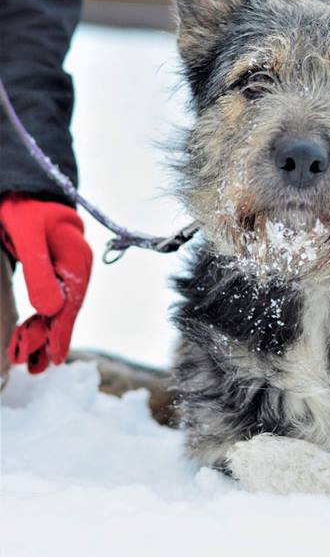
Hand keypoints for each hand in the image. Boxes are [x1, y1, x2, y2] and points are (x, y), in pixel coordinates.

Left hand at [0, 196, 91, 372]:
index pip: (71, 303)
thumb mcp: (27, 235)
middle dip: (50, 339)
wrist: (25, 188)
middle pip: (66, 310)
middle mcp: (76, 266)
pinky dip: (44, 319)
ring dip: (46, 333)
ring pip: (60, 308)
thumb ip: (38, 271)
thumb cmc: (25, 208)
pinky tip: (37, 332)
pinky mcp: (56, 269)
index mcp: (76, 259)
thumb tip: (50, 311)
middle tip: (34, 367)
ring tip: (33, 361)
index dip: (61, 333)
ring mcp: (68, 268)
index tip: (54, 359)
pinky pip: (54, 299)